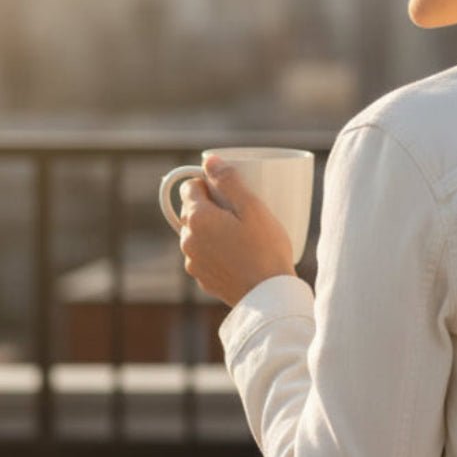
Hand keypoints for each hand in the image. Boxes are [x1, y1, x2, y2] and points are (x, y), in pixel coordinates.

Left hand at [178, 156, 296, 306]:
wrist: (269, 296)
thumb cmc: (266, 250)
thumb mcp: (253, 208)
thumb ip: (229, 181)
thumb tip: (209, 160)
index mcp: (197, 218)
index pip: (189, 187)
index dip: (211, 185)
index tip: (232, 193)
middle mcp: (187, 240)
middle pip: (193, 211)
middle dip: (213, 208)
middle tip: (243, 214)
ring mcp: (193, 262)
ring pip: (198, 235)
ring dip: (214, 231)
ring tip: (244, 238)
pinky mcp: (203, 279)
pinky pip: (206, 257)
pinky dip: (217, 253)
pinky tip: (240, 258)